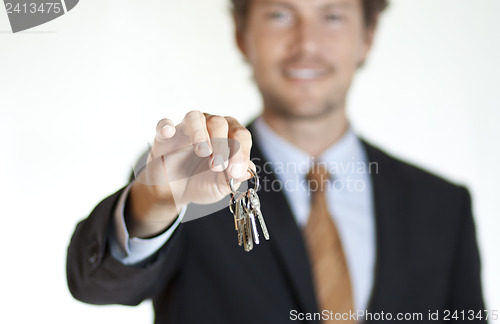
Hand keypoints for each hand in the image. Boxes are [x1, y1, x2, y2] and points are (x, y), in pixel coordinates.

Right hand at [127, 111, 254, 236]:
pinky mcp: (165, 136)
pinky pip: (164, 124)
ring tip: (203, 152)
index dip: (241, 152)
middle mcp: (209, 127)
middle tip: (218, 166)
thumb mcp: (221, 186)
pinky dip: (166, 126)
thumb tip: (249, 171)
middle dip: (221, 144)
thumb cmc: (201, 183)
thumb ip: (235, 178)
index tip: (236, 171)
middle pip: (219, 122)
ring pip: (195, 117)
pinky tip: (169, 132)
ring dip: (200, 133)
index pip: (240, 135)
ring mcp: (186, 129)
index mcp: (228, 135)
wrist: (175, 193)